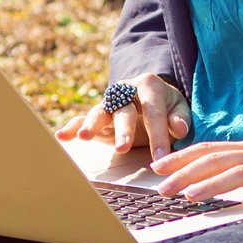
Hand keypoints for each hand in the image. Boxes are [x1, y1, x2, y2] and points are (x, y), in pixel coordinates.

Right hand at [55, 74, 192, 159]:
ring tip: (84, 136)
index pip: (154, 112)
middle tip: (123, 148)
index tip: (161, 156)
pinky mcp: (98, 115)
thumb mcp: (179, 106)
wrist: (150, 96)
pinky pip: (82, 119)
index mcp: (148, 86)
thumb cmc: (167, 104)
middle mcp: (125, 91)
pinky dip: (72, 127)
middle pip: (124, 111)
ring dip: (91, 125)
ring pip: (100, 112)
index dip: (158, 135)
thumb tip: (180, 129)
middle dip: (123, 130)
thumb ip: (180, 117)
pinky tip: (62, 136)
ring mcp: (109, 103)